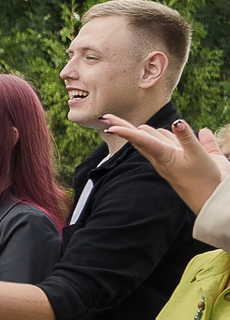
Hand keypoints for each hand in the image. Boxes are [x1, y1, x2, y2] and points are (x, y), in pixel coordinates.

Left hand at [103, 116, 229, 216]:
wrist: (212, 201)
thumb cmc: (205, 181)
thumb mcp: (198, 157)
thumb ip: (187, 138)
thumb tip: (176, 121)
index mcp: (164, 156)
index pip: (140, 140)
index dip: (125, 131)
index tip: (109, 125)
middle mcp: (162, 158)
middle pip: (139, 140)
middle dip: (124, 128)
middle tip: (108, 118)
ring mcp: (170, 161)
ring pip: (154, 143)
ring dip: (143, 133)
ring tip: (135, 126)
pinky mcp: (180, 163)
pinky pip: (169, 147)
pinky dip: (165, 137)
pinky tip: (165, 132)